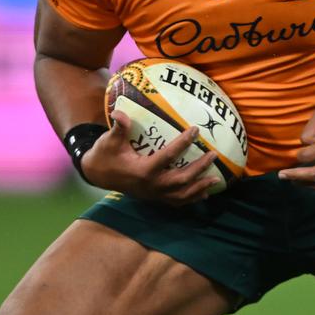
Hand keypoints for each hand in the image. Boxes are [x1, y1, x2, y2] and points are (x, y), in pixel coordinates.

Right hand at [81, 110, 220, 204]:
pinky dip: (191, 198)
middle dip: (199, 168)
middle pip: (181, 179)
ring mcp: (154, 195)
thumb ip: (118, 127)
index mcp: (143, 171)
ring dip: (200, 187)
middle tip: (214, 155)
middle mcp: (151, 185)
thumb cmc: (105, 154)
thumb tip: (120, 112)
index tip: (196, 130)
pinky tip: (205, 194)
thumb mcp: (109, 141)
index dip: (183, 143)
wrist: (98, 175)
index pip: (168, 156)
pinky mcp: (155, 199)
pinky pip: (177, 202)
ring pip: (182, 194)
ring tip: (217, 179)